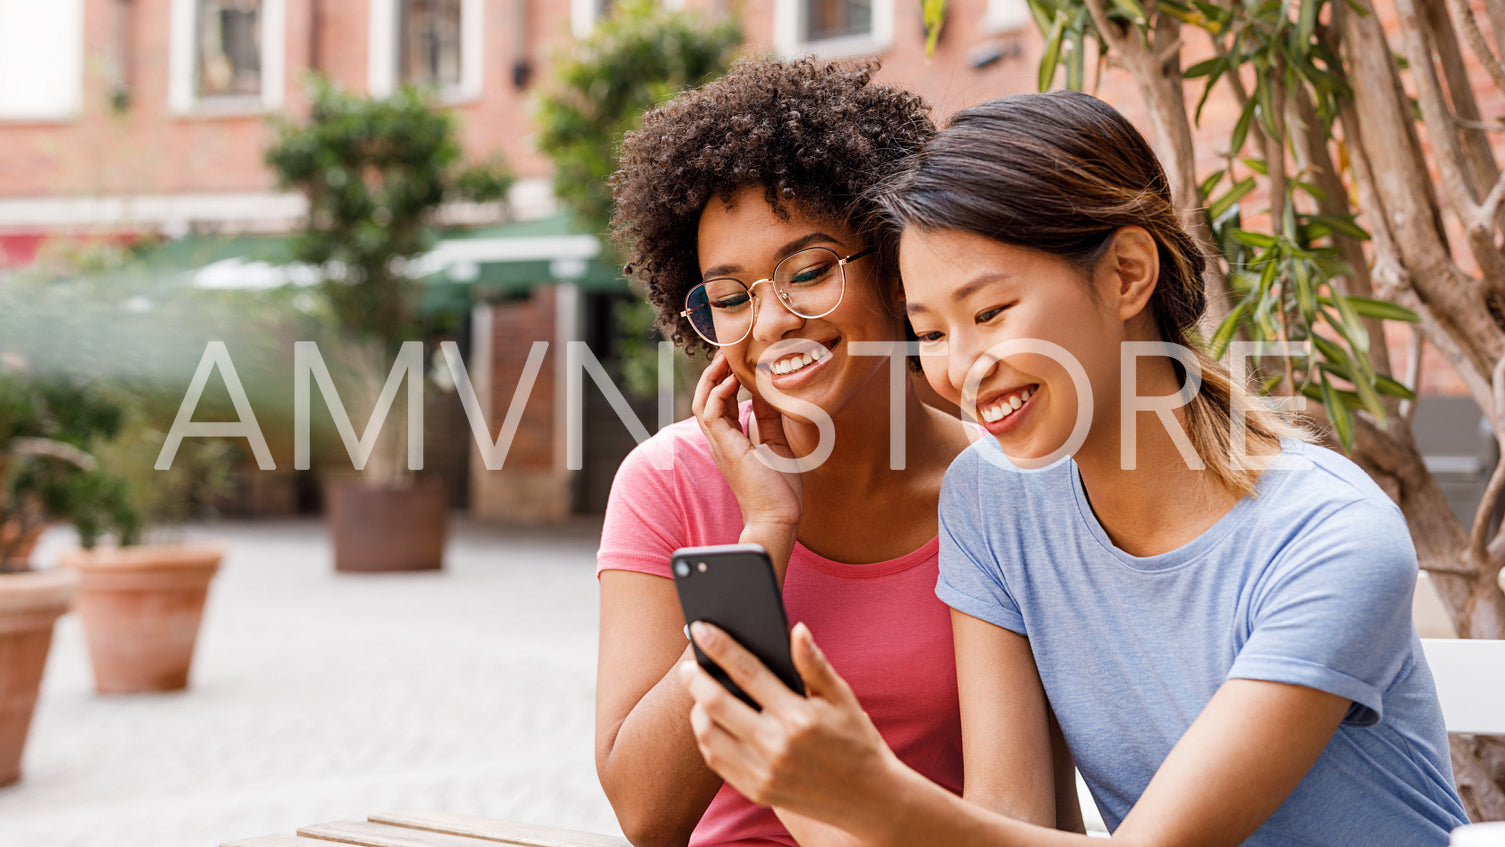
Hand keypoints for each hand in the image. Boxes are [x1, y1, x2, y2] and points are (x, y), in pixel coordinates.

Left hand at [680, 621, 900, 833]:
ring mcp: (764, 772)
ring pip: (708, 734)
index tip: (700, 627)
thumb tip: (796, 629)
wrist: (868, 799)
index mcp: (799, 717)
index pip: (749, 672)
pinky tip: (711, 723)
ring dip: (697, 709)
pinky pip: (716, 761)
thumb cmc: (856, 740)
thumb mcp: (842, 697)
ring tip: (700, 694)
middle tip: (689, 665)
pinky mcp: (757, 791)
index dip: (720, 646)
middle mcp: (778, 746)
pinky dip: (706, 738)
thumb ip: (814, 663)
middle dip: (696, 678)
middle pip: (717, 703)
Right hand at [692, 353, 802, 576]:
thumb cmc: (779, 489)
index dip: (725, 380)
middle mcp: (721, 441)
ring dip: (712, 378)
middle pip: (706, 398)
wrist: (778, 517)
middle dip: (714, 373)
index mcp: (732, 440)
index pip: (721, 402)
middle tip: (727, 351)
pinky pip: (711, 414)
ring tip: (725, 358)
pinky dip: (718, 393)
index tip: (738, 360)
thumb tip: (771, 392)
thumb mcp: (776, 443)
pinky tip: (732, 380)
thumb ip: (769, 419)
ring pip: (702, 403)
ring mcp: (721, 445)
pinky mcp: (727, 448)